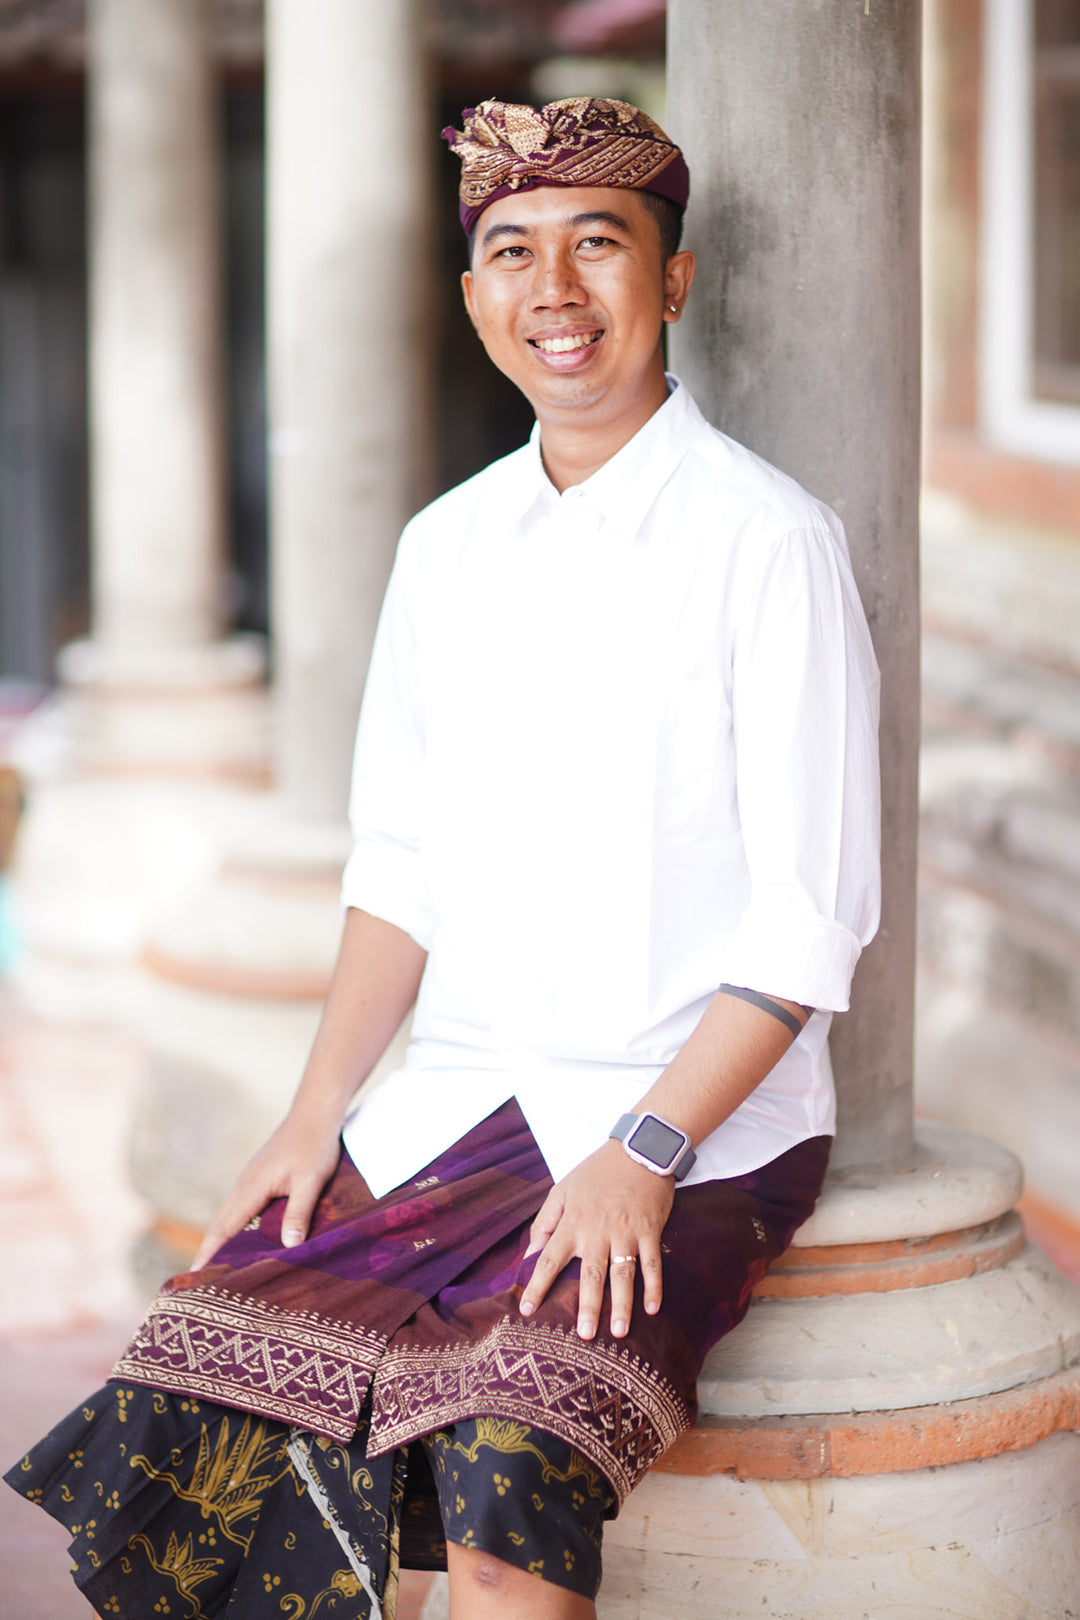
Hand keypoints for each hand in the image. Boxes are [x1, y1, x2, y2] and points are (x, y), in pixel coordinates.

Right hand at [190, 1106, 343, 1270]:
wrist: (314, 1113)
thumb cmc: (315, 1145)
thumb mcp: (310, 1181)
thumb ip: (298, 1212)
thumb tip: (288, 1246)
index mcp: (252, 1187)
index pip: (225, 1227)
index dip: (210, 1252)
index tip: (195, 1275)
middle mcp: (244, 1184)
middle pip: (220, 1223)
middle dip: (209, 1250)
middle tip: (200, 1279)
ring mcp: (250, 1179)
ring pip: (229, 1214)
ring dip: (220, 1238)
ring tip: (217, 1265)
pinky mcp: (258, 1176)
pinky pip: (240, 1207)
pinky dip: (234, 1225)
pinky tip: (242, 1237)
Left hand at [518, 1139, 674, 1340]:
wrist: (638, 1149)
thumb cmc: (596, 1172)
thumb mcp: (562, 1190)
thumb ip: (544, 1222)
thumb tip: (529, 1253)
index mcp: (573, 1222)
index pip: (549, 1258)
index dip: (538, 1285)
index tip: (527, 1310)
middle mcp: (598, 1230)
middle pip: (590, 1274)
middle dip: (587, 1306)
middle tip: (583, 1336)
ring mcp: (626, 1231)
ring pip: (623, 1273)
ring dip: (621, 1304)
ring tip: (618, 1332)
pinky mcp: (650, 1229)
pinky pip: (653, 1263)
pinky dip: (654, 1286)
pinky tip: (653, 1309)